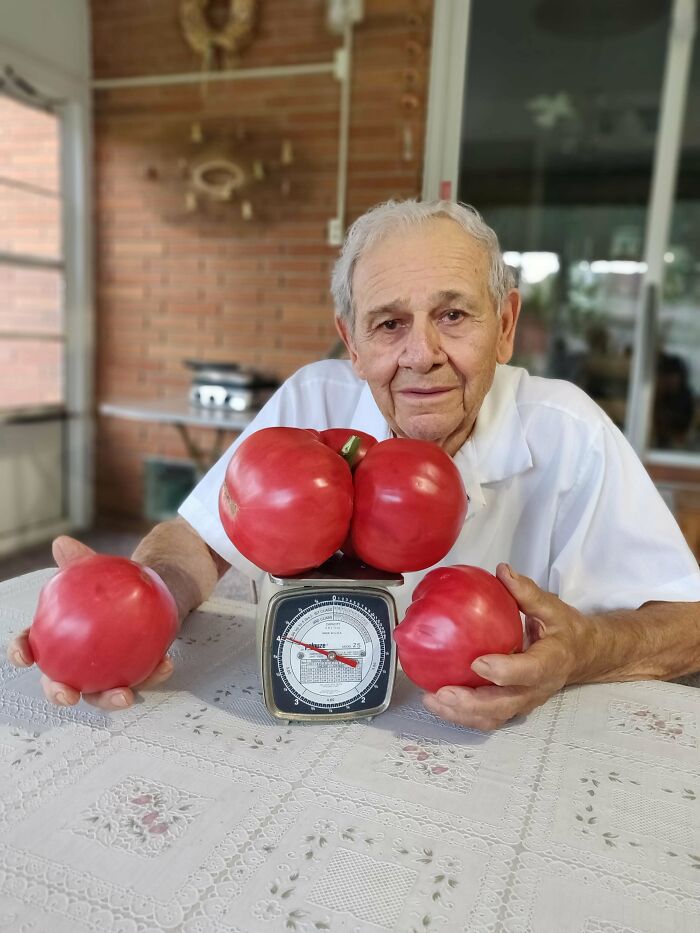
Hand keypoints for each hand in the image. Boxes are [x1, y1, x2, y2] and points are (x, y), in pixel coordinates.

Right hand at [5, 535, 173, 710]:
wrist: (147, 591)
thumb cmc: (111, 587)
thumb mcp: (96, 570)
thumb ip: (79, 560)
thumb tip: (63, 543)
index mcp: (57, 639)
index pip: (33, 647)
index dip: (21, 653)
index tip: (24, 656)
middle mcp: (77, 663)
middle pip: (61, 684)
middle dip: (60, 695)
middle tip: (68, 695)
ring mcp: (105, 673)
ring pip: (102, 693)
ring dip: (111, 699)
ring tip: (124, 695)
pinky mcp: (135, 674)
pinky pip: (144, 677)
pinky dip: (154, 674)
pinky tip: (166, 664)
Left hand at [423, 563, 582, 730]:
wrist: (581, 656)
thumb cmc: (565, 630)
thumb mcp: (552, 608)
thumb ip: (527, 592)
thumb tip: (502, 570)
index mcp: (551, 662)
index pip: (529, 671)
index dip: (504, 671)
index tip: (477, 662)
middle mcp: (537, 688)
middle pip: (505, 705)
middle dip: (471, 703)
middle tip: (442, 692)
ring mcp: (524, 701)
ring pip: (493, 717)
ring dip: (461, 714)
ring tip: (432, 700)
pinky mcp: (512, 706)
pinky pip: (487, 717)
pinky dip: (462, 715)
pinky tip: (438, 702)